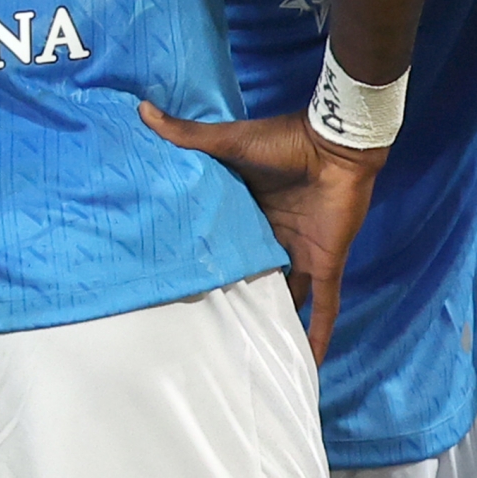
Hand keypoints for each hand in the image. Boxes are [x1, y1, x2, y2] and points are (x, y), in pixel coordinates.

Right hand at [142, 101, 383, 360]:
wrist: (334, 144)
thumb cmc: (284, 142)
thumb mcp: (229, 142)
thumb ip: (188, 135)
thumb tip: (142, 111)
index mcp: (252, 213)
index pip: (228, 247)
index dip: (209, 268)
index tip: (181, 291)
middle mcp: (275, 238)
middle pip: (254, 279)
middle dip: (237, 305)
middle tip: (208, 337)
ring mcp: (301, 254)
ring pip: (286, 300)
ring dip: (274, 326)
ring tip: (249, 363)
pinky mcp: (325, 263)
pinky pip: (324, 307)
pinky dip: (320, 334)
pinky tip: (310, 366)